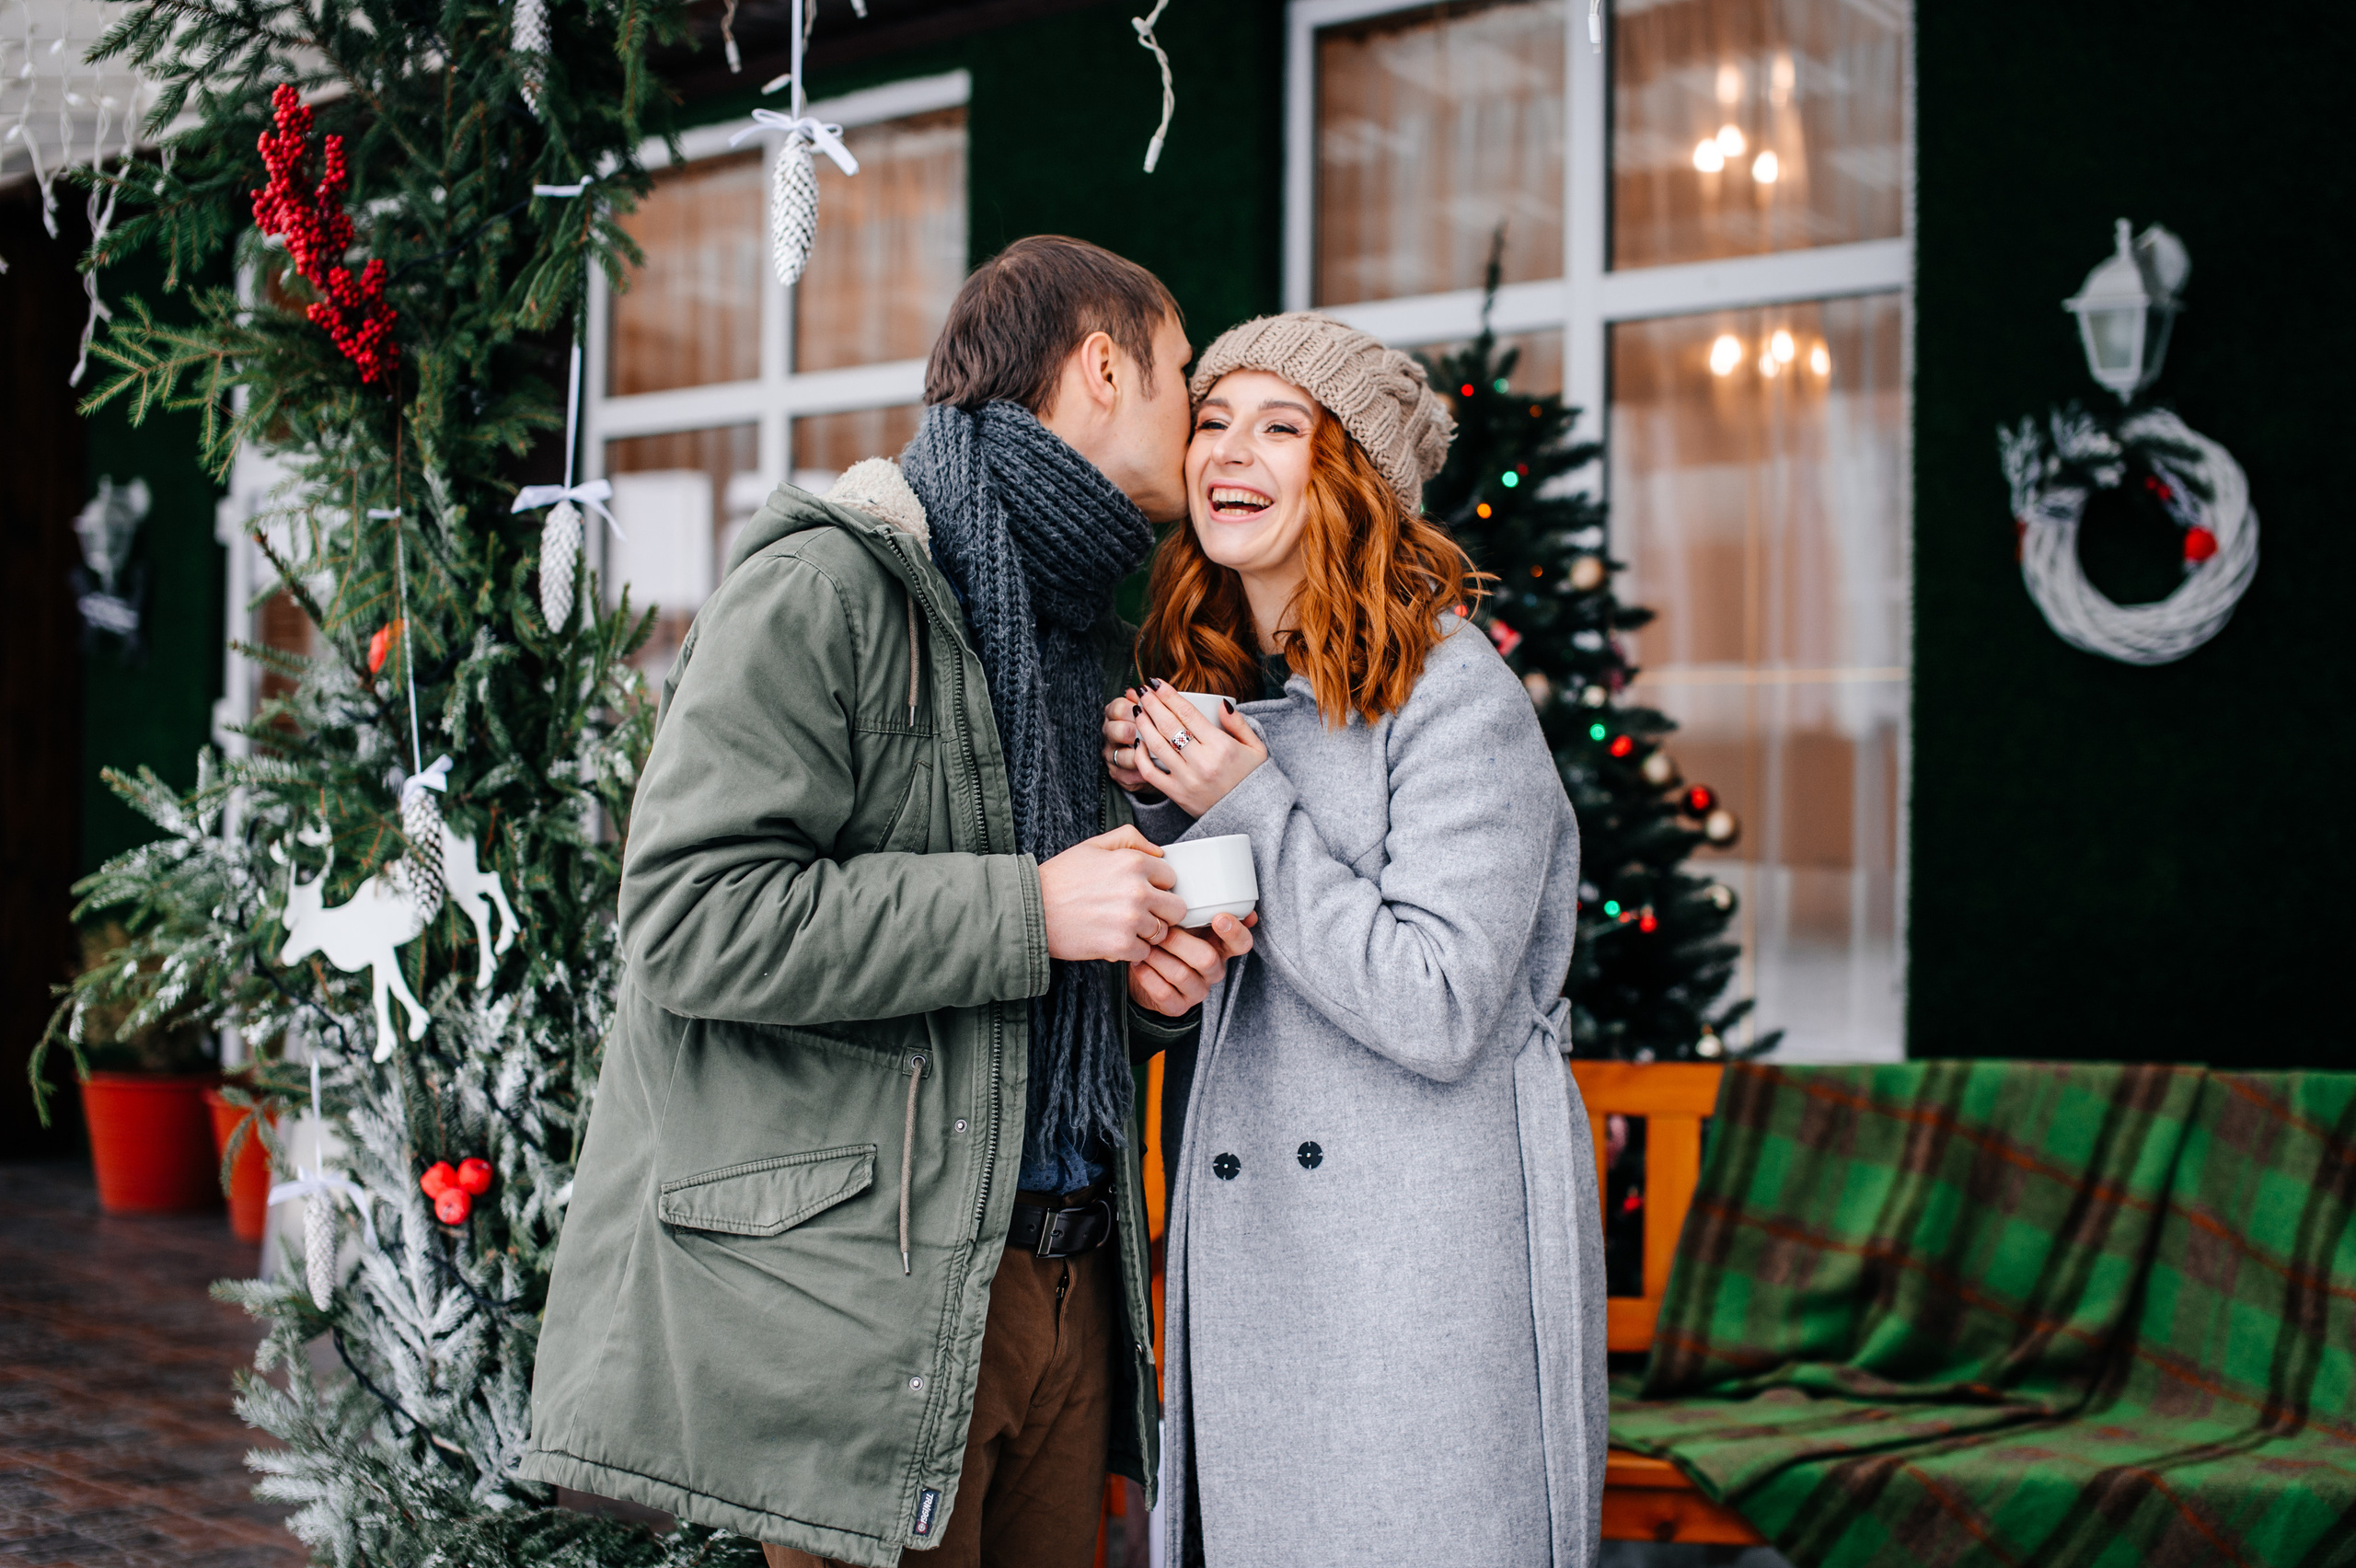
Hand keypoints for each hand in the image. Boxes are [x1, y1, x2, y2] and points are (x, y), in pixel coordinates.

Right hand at [1037, 825, 1189, 962]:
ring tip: (1123, 927)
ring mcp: (1131, 920)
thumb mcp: (1093, 846)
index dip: (1157, 885)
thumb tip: (1159, 852)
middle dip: (1162, 912)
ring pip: (1163, 933)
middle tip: (1140, 913)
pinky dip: (1131, 951)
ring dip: (1146, 933)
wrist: (1031, 911)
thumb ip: (1129, 839)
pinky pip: (1145, 952)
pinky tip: (1113, 940)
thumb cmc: (1060, 878)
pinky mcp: (1121, 946)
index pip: (1171, 877)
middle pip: (1177, 908)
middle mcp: (1137, 890)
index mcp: (1133, 862)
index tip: (1142, 892)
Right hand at [1101, 695, 1151, 794]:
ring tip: (1157, 755)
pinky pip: (1127, 775)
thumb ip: (1152, 702)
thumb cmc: (1154, 731)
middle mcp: (1110, 734)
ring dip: (1139, 756)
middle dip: (1135, 731)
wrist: (1155, 760)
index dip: (1133, 709)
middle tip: (1152, 733)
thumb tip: (1150, 687)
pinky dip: (1142, 773)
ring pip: (1121, 756)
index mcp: (1116, 714)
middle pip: (1117, 730)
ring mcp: (1112, 755)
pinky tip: (1155, 770)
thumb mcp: (1154, 714)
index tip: (1148, 710)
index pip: (1117, 708)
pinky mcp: (1118, 775)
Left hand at [1128, 911, 1255, 1016]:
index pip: (1242, 943)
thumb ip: (1188, 900)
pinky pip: (1165, 993)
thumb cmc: (1164, 936)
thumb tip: (1185, 867)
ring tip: (1143, 945)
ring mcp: (1197, 990)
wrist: (1142, 970)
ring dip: (1159, 957)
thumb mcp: (1180, 918)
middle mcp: (1214, 969)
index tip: (1219, 918)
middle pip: (1207, 959)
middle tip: (1160, 930)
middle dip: (1180, 942)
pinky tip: (1137, 962)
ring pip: (1183, 975)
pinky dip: (1147, 976)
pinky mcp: (1178, 1006)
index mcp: (1220, 946)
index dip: (1234, 932)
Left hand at [1129, 681, 1267, 818]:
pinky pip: (1150, 773)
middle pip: (1168, 725)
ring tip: (1137, 709)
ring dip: (1143, 724)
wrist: (1250, 818)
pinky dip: (1140, 755)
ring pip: (1156, 745)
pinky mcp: (1177, 795)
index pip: (1188, 714)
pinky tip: (1138, 741)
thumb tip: (1220, 703)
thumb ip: (1238, 724)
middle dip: (1152, 703)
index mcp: (1221, 747)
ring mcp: (1187, 780)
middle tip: (1142, 690)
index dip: (1169, 695)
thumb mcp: (1256, 748)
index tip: (1157, 683)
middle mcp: (1202, 762)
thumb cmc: (1252, 779)